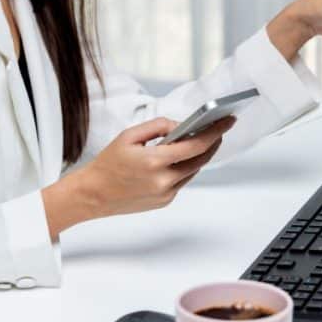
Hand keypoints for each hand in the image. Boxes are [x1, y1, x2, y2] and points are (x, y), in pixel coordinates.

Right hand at [80, 115, 235, 218]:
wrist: (94, 194)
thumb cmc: (108, 163)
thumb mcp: (130, 135)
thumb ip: (159, 126)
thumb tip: (181, 126)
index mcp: (155, 160)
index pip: (196, 145)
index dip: (215, 132)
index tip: (227, 121)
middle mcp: (164, 180)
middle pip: (200, 159)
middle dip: (213, 143)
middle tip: (219, 129)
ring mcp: (166, 193)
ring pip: (193, 171)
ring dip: (199, 155)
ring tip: (204, 140)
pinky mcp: (164, 201)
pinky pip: (181, 181)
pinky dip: (184, 168)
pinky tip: (182, 157)